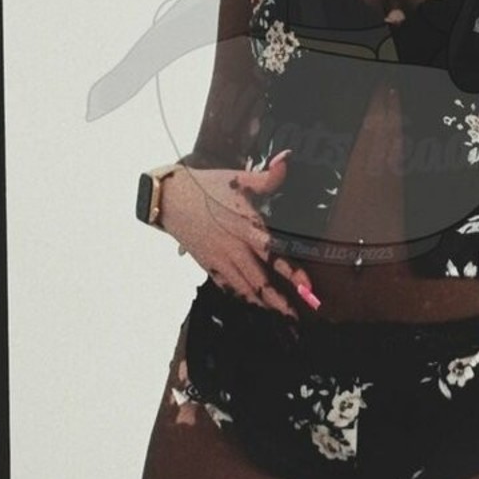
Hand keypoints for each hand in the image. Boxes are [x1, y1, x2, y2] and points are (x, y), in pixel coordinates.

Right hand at [163, 151, 315, 317]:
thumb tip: (288, 158)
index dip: (291, 271)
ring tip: (283, 320)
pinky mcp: (209, 265)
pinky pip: (228, 287)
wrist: (170, 199)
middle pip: (260, 280)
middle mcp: (234, 247)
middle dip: (281, 301)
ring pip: (245, 288)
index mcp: (244, 226)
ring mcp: (220, 259)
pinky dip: (243, 299)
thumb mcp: (238, 178)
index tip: (307, 286)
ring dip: (265, 305)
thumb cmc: (206, 186)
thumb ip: (267, 176)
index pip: (273, 253)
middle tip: (298, 318)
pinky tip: (255, 308)